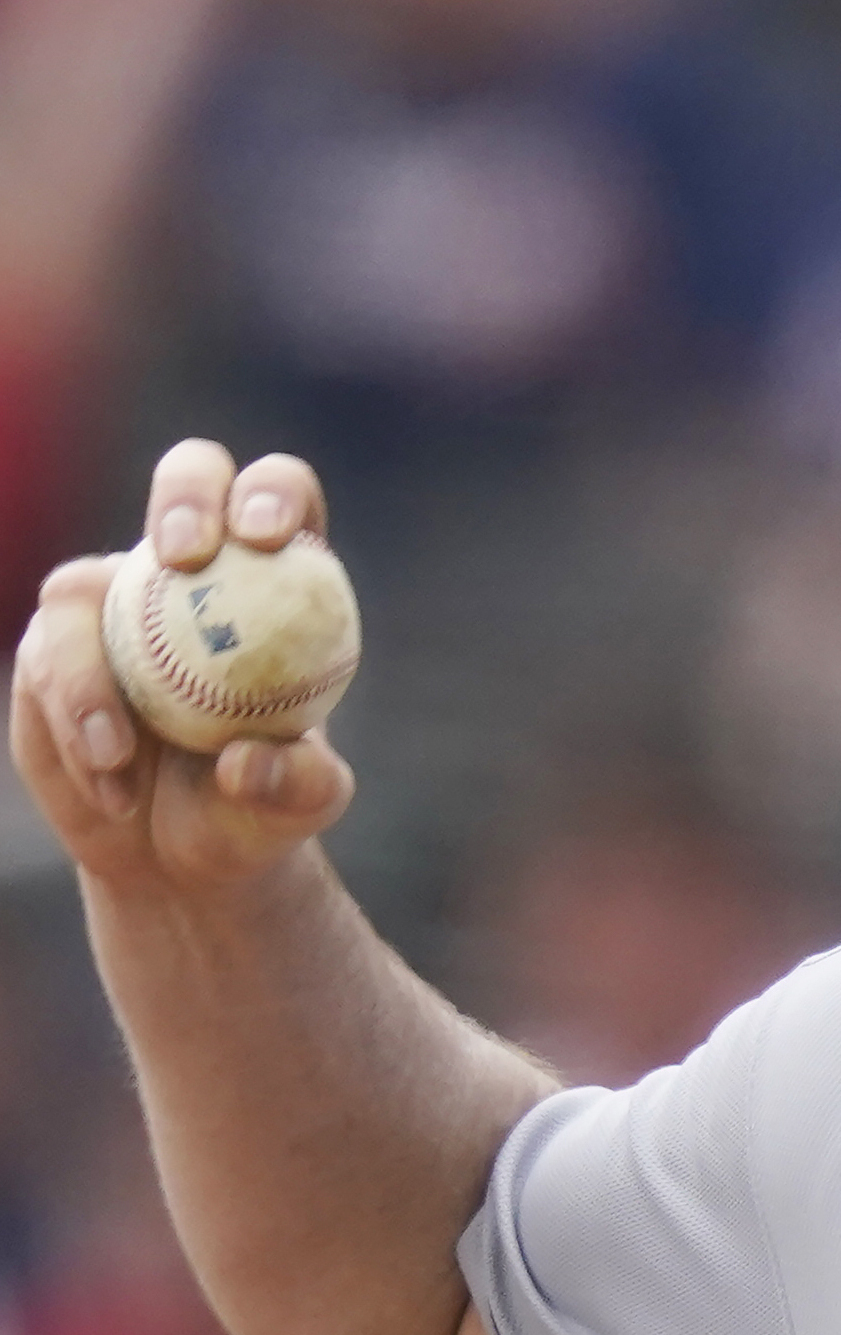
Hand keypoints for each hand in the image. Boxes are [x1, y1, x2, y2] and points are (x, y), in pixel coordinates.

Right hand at [9, 441, 355, 897]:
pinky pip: (47, 662)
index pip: (283, 501)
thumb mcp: (298, 806)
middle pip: (189, 481)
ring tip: (119, 763)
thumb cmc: (255, 811)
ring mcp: (115, 600)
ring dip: (94, 679)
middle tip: (182, 557)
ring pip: (83, 589)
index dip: (272, 494)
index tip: (265, 536)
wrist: (176, 853)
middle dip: (185, 497)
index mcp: (276, 584)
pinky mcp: (51, 646)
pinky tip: (108, 784)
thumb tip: (244, 762)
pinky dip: (74, 723)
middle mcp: (195, 572)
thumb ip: (295, 783)